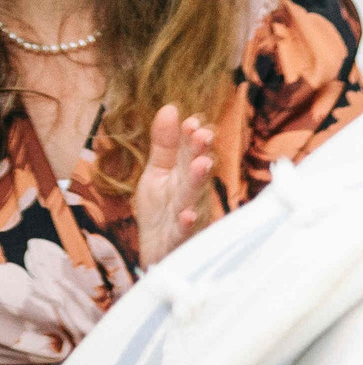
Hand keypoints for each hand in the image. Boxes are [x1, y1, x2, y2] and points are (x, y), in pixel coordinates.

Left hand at [134, 105, 215, 267]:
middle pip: (195, 172)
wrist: (157, 256)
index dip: (192, 138)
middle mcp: (190, 196)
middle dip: (199, 153)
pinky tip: (187, 215)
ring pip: (193, 199)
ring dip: (198, 182)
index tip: (193, 123)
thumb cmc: (161, 212)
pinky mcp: (178, 242)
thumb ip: (165, 144)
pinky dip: (187, 225)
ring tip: (202, 164)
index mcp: (185, 178)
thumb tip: (170, 108)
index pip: (190, 153)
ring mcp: (187, 220)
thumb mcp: (158, 173)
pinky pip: (184, 234)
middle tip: (203, 134)